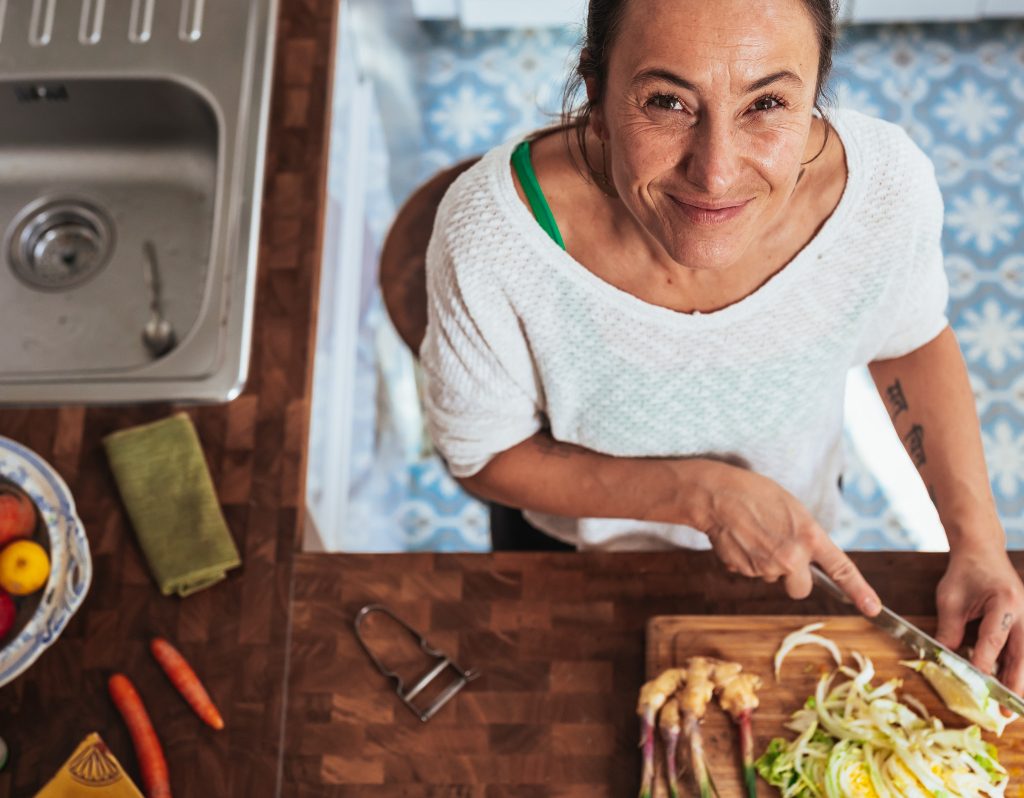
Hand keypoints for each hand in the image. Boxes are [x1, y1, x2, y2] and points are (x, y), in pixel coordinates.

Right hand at [700, 464, 881, 615]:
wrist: (716, 496)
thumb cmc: (754, 493)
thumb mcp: (792, 509)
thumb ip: (805, 536)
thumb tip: (807, 557)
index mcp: (810, 536)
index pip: (841, 569)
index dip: (860, 591)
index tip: (873, 609)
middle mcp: (791, 557)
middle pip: (801, 589)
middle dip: (794, 578)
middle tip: (781, 554)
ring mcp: (767, 567)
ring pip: (773, 578)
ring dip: (766, 563)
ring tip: (754, 534)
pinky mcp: (744, 571)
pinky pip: (752, 572)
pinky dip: (747, 560)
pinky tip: (741, 538)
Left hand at [935, 543, 1023, 692]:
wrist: (983, 551)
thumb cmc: (965, 572)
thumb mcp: (950, 598)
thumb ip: (949, 628)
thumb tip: (944, 659)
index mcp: (1005, 602)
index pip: (994, 638)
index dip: (984, 661)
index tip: (976, 681)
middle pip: (1023, 655)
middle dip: (1016, 685)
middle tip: (1007, 712)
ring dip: (1020, 682)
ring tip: (1012, 707)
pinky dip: (1017, 669)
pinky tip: (1009, 687)